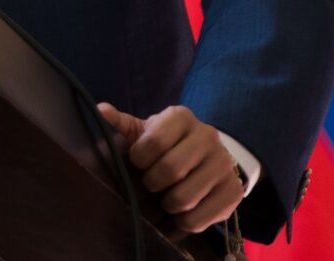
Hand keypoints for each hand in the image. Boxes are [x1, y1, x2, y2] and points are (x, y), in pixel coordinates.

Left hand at [97, 103, 246, 235]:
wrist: (205, 157)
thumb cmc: (166, 145)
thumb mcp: (144, 132)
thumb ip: (121, 124)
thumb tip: (100, 111)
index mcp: (181, 117)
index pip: (153, 143)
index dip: (139, 159)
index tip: (138, 162)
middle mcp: (207, 136)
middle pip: (170, 171)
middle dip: (152, 183)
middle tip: (151, 184)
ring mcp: (223, 164)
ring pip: (183, 198)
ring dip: (167, 205)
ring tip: (165, 196)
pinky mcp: (233, 192)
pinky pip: (199, 219)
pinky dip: (183, 221)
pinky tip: (181, 210)